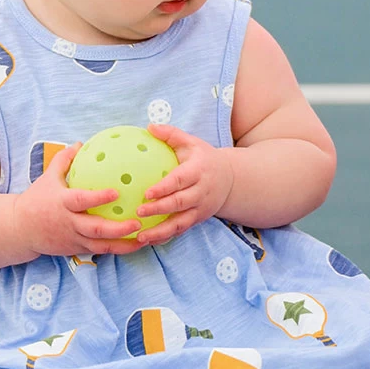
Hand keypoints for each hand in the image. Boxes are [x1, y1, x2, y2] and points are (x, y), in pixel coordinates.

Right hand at [12, 143, 144, 257]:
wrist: (20, 229)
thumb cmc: (37, 199)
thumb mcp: (48, 178)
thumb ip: (64, 160)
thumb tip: (80, 143)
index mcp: (62, 203)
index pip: (81, 201)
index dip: (98, 198)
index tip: (117, 192)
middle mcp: (69, 223)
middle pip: (95, 229)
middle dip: (118, 228)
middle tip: (138, 221)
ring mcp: (73, 239)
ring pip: (100, 246)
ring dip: (123, 244)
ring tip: (144, 238)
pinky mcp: (76, 250)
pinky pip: (100, 251)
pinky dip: (118, 249)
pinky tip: (136, 244)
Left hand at [132, 124, 235, 245]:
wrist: (230, 179)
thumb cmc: (203, 158)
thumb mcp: (191, 143)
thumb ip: (171, 135)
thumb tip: (149, 126)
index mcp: (198, 171)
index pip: (180, 180)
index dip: (165, 188)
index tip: (147, 193)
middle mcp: (201, 191)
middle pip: (180, 203)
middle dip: (160, 209)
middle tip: (139, 212)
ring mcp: (201, 208)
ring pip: (181, 223)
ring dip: (161, 231)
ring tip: (141, 236)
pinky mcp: (198, 220)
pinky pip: (180, 231)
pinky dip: (165, 237)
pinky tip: (147, 241)